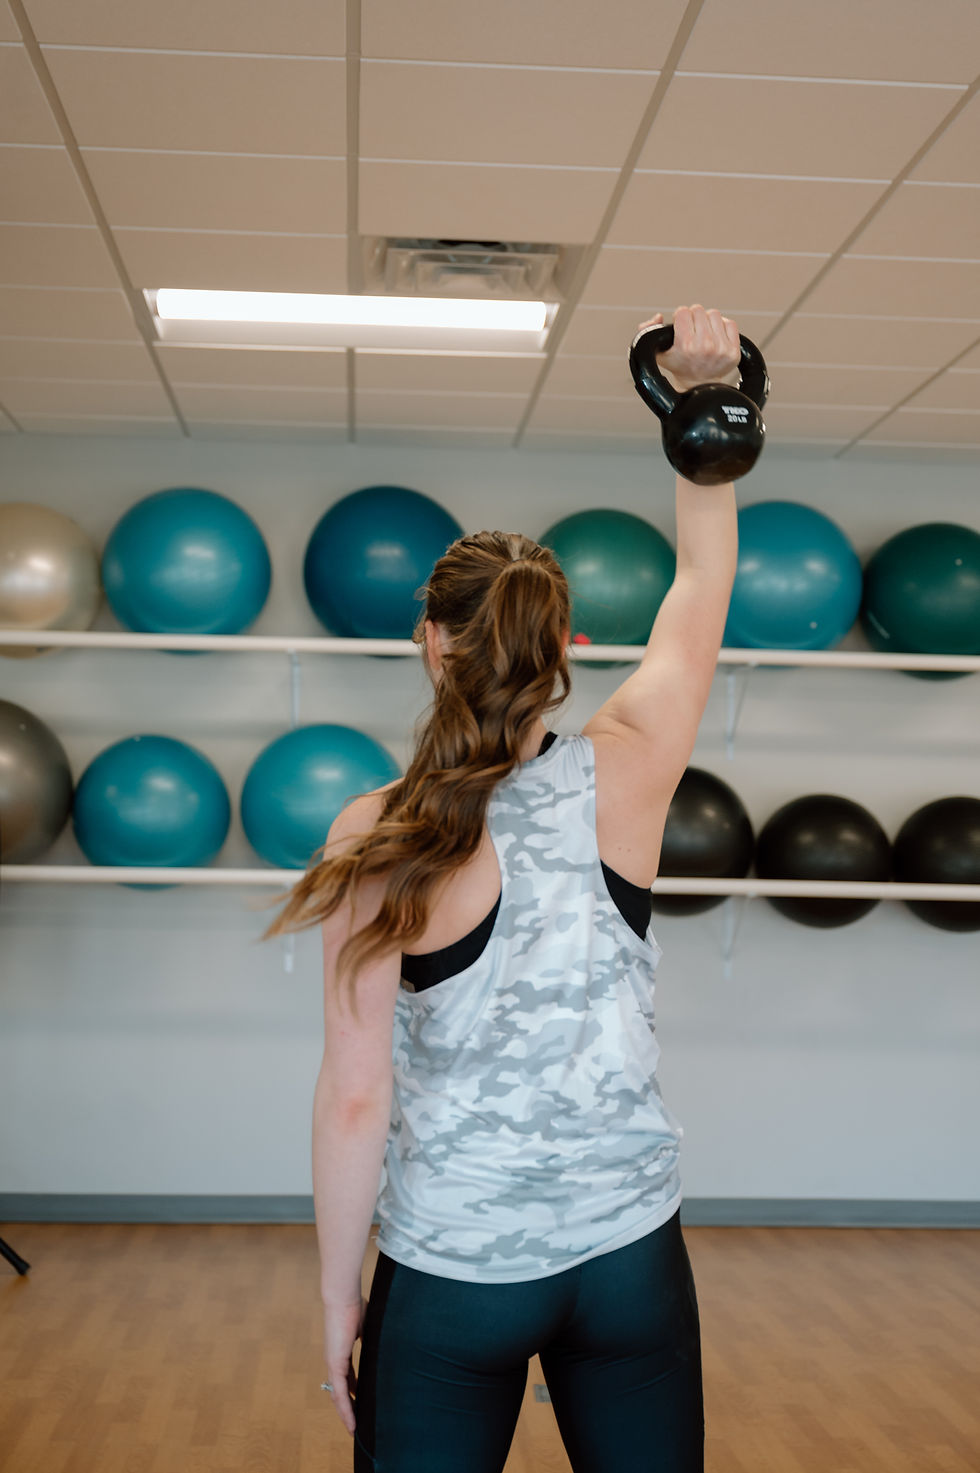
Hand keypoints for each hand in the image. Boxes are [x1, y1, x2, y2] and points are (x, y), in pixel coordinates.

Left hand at [322, 1295, 365, 1436]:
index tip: (360, 1400)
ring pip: (338, 1396)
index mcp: (341, 1351)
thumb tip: (385, 1340)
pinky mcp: (335, 1364)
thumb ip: (371, 1337)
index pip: (346, 1377)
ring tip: (353, 1429)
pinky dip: (345, 1409)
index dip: (352, 1391)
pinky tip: (351, 1422)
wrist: (343, 1296)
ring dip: (345, 1414)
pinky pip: (340, 1393)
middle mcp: (334, 1361)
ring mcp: (333, 1363)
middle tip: (356, 1423)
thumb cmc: (355, 1305)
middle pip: (339, 1391)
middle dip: (347, 1408)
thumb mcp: (366, 1326)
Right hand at [636, 306, 740, 391]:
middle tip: (692, 329)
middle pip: (698, 310)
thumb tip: (659, 317)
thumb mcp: (657, 352)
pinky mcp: (733, 351)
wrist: (698, 385)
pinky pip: (730, 323)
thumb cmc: (678, 366)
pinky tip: (715, 335)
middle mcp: (704, 346)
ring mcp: (721, 348)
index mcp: (685, 345)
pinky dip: (722, 326)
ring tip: (703, 332)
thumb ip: (646, 332)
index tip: (680, 324)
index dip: (680, 316)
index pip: (683, 312)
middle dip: (693, 317)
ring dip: (707, 320)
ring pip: (714, 314)